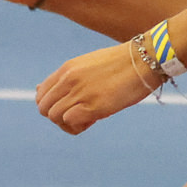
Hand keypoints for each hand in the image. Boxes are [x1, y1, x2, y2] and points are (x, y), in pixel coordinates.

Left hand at [36, 43, 155, 134]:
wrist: (145, 60)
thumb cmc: (122, 64)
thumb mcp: (90, 65)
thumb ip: (69, 78)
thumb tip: (42, 90)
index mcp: (67, 69)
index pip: (41, 94)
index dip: (53, 105)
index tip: (69, 106)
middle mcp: (69, 79)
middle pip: (44, 108)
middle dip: (58, 117)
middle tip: (78, 115)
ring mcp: (80, 92)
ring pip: (54, 116)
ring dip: (68, 123)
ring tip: (87, 118)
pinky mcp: (93, 106)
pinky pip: (70, 122)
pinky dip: (78, 126)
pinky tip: (93, 120)